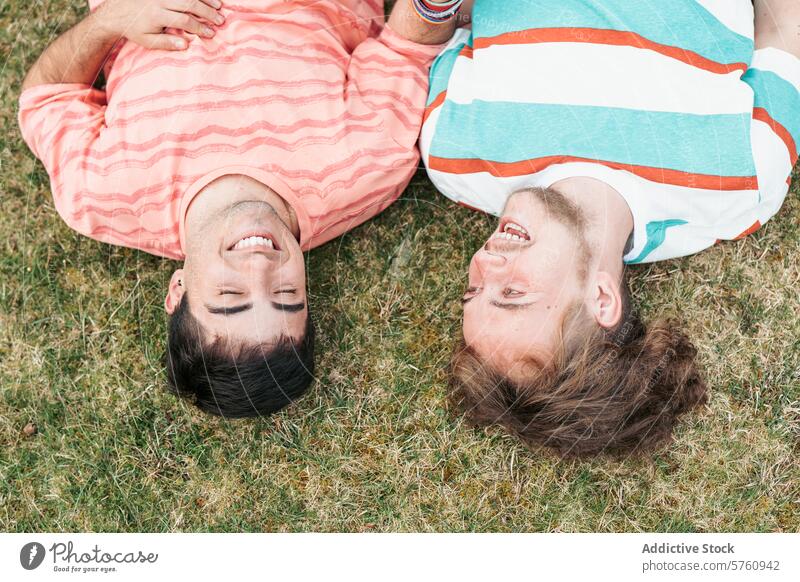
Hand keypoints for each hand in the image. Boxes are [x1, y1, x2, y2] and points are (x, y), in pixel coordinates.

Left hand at [96, 0, 225, 50]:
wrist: (115, 12)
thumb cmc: (135, 30)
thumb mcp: (148, 41)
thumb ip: (167, 43)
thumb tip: (186, 45)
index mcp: (157, 16)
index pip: (184, 21)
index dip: (199, 27)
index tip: (211, 33)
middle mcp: (159, 1)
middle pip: (189, 4)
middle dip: (207, 12)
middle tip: (220, 20)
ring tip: (219, 6)